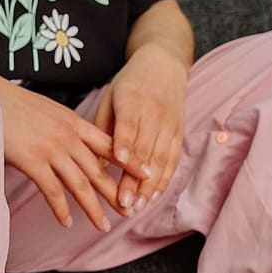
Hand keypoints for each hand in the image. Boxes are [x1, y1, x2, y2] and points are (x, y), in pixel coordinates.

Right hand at [0, 79, 124, 231]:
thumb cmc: (13, 104)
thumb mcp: (48, 112)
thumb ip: (64, 129)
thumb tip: (75, 145)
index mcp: (74, 123)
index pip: (110, 145)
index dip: (130, 161)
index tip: (147, 174)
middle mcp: (68, 137)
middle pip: (99, 170)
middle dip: (117, 193)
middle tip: (131, 210)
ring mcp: (51, 149)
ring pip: (80, 184)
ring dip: (93, 208)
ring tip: (105, 226)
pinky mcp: (32, 161)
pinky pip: (52, 191)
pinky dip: (61, 209)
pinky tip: (67, 223)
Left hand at [90, 44, 187, 213]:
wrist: (164, 65)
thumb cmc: (129, 84)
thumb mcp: (110, 98)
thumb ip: (102, 128)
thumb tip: (92, 162)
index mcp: (132, 100)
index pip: (129, 125)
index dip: (126, 144)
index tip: (120, 163)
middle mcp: (154, 113)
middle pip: (145, 150)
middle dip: (134, 179)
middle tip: (123, 203)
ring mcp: (169, 124)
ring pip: (160, 159)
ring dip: (149, 186)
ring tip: (136, 207)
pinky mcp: (179, 133)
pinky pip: (172, 160)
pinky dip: (164, 180)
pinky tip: (153, 196)